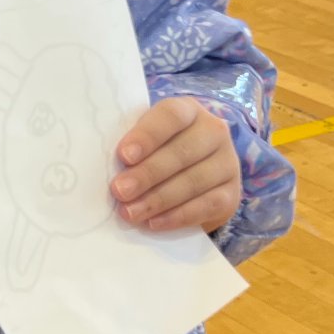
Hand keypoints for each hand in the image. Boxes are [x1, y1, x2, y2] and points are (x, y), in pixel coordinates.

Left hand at [110, 97, 240, 232]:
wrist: (194, 177)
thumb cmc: (156, 153)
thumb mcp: (146, 142)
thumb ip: (132, 148)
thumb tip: (101, 169)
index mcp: (188, 111)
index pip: (170, 116)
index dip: (147, 135)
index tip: (124, 156)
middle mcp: (213, 132)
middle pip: (181, 152)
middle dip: (147, 174)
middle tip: (119, 191)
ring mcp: (227, 163)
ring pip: (193, 181)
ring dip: (158, 199)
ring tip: (130, 212)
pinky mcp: (232, 194)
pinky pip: (206, 206)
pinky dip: (177, 216)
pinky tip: (154, 222)